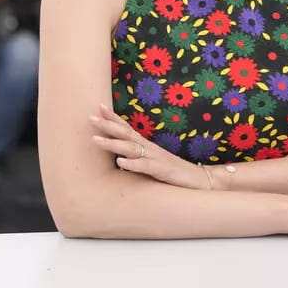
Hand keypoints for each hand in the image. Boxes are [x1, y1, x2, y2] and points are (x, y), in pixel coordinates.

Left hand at [89, 104, 210, 189]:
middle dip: (107, 125)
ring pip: (130, 148)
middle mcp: (149, 148)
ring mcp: (155, 158)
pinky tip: (120, 162)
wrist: (198, 180)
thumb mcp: (152, 163)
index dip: (113, 118)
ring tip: (95, 139)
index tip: (98, 106)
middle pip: (125, 134)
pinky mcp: (161, 171)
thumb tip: (120, 156)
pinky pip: (145, 167)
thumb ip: (138, 158)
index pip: (127, 128)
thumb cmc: (172, 172)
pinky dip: (132, 164)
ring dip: (112, 143)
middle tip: (90, 117)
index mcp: (146, 146)